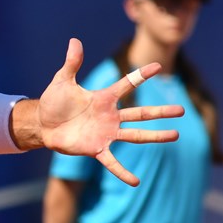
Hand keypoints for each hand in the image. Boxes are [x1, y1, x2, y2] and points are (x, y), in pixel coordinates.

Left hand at [37, 38, 182, 185]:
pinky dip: (123, 172)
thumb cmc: (53, 101)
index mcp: (103, 98)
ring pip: (136, 135)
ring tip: (176, 135)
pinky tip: (136, 182)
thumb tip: (74, 40)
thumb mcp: (62, 80)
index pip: (127, 84)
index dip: (141, 75)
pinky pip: (112, 162)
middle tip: (181, 110)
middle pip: (140, 113)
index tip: (159, 66)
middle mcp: (110, 116)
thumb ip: (72, 63)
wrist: (42, 124)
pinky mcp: (96, 148)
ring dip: (155, 136)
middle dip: (160, 111)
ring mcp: (106, 133)